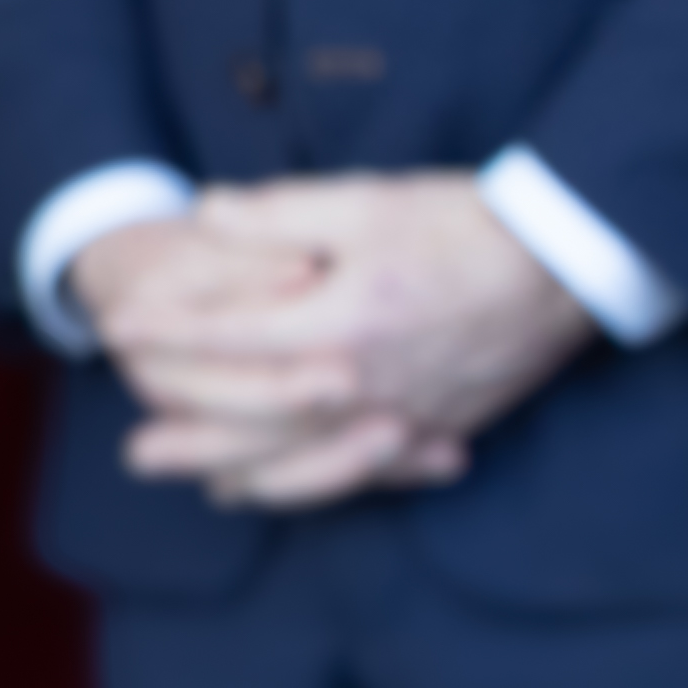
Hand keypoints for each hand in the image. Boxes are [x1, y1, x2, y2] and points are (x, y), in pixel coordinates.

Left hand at [96, 173, 594, 508]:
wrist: (567, 262)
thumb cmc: (467, 223)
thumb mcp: (367, 198)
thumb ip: (280, 213)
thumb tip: (207, 215)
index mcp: (341, 323)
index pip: (232, 337)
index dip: (170, 332)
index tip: (120, 330)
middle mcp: (367, 385)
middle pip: (258, 423)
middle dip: (191, 435)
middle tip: (134, 455)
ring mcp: (408, 416)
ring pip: (310, 464)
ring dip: (248, 478)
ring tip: (203, 489)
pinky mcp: (443, 428)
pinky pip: (366, 475)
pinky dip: (319, 487)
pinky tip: (293, 488)